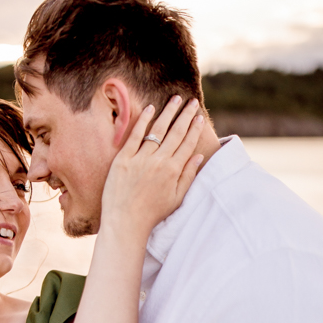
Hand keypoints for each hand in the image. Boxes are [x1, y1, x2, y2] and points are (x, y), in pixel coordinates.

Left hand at [102, 95, 203, 236]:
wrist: (125, 222)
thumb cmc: (152, 213)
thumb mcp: (176, 198)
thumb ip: (188, 176)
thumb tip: (199, 155)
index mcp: (173, 171)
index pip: (188, 143)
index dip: (194, 128)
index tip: (199, 117)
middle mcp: (159, 161)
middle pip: (176, 132)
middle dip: (185, 115)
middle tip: (191, 101)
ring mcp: (140, 159)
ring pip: (157, 129)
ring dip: (168, 112)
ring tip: (175, 99)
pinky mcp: (123, 159)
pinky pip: (135, 135)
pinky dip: (143, 120)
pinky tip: (150, 109)